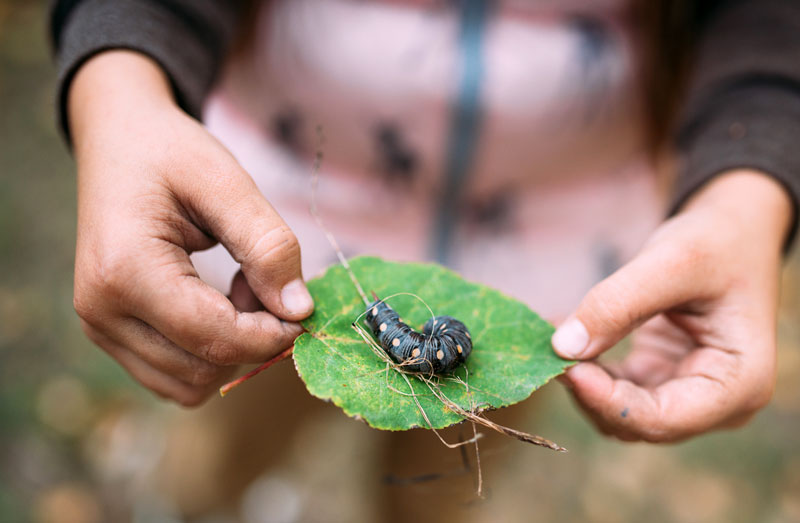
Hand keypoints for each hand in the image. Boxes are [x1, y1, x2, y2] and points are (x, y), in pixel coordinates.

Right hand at [69, 51, 312, 405]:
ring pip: (188, 384)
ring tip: (238, 290)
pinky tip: (216, 306)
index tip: (305, 311)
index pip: (213, 337)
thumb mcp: (227, 183)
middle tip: (263, 282)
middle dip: (251, 339)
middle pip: (202, 368)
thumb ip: (268, 246)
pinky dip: (207, 354)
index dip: (271, 335)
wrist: (117, 139)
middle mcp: (101, 310)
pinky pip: (172, 376)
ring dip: (230, 350)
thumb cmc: (170, 152)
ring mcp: (99, 327)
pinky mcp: (109, 333)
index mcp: (124, 269)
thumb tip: (300, 311)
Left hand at [552, 170, 791, 440]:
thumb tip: (563, 347)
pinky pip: (614, 390)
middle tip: (549, 347)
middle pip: (638, 423)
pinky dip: (587, 368)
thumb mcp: (671, 262)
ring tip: (554, 336)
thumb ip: (617, 303)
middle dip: (590, 390)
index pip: (663, 419)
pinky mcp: (661, 378)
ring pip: (619, 413)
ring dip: (583, 381)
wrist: (734, 230)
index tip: (566, 368)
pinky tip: (564, 334)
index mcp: (739, 383)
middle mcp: (718, 402)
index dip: (609, 401)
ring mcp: (688, 394)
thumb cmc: (716, 241)